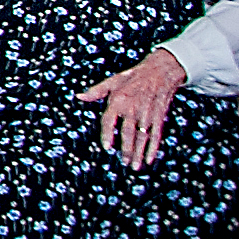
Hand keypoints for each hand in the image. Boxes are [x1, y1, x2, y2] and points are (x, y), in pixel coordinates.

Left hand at [76, 48, 185, 168]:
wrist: (160, 72)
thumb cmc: (132, 77)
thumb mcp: (112, 81)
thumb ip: (96, 91)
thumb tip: (79, 96)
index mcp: (118, 101)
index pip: (109, 121)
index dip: (108, 134)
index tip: (107, 147)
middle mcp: (132, 110)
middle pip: (127, 133)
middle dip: (126, 149)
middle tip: (123, 162)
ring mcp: (147, 115)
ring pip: (142, 137)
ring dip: (138, 153)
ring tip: (134, 166)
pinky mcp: (158, 117)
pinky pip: (156, 135)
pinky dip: (153, 148)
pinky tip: (149, 159)